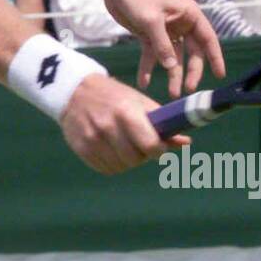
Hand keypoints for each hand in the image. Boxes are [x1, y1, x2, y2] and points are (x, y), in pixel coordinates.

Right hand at [59, 74, 189, 174]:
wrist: (74, 91)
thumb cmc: (114, 96)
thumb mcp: (138, 102)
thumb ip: (162, 123)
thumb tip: (186, 143)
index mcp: (126, 112)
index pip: (151, 145)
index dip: (158, 150)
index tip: (158, 146)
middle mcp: (108, 126)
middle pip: (136, 159)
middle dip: (142, 155)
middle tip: (139, 144)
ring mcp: (93, 139)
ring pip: (121, 167)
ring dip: (127, 161)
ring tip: (123, 145)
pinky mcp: (82, 149)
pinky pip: (106, 169)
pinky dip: (112, 163)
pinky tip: (110, 149)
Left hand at [104, 0, 225, 96]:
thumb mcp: (151, 21)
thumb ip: (162, 45)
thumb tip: (172, 67)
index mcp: (189, 15)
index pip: (208, 39)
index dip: (215, 57)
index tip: (220, 75)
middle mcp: (180, 24)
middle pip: (191, 52)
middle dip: (190, 71)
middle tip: (188, 90)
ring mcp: (165, 30)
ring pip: (172, 57)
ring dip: (171, 74)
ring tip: (171, 94)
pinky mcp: (148, 35)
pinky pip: (152, 55)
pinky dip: (148, 68)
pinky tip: (144, 82)